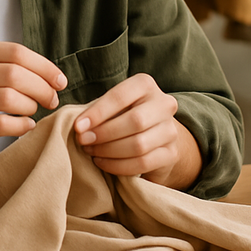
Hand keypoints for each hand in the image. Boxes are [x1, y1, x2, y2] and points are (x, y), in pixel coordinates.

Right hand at [0, 41, 66, 163]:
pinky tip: (25, 126)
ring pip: (9, 98)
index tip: (59, 79)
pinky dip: (20, 126)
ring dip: (31, 106)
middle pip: (15, 74)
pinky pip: (0, 125)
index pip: (15, 52)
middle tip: (52, 98)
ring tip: (33, 110)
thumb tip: (46, 71)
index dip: (44, 66)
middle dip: (42, 87)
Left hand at [73, 73, 201, 189]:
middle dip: (104, 133)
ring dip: (109, 151)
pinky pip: (143, 162)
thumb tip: (80, 127)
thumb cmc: (124, 115)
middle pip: (134, 121)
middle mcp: (164, 104)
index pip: (121, 97)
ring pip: (139, 144)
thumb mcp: (113, 106)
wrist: (154, 136)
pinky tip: (102, 162)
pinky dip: (118, 165)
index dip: (98, 113)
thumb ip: (98, 111)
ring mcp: (171, 130)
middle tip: (83, 141)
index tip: (78, 127)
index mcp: (145, 85)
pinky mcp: (172, 154)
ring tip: (91, 151)